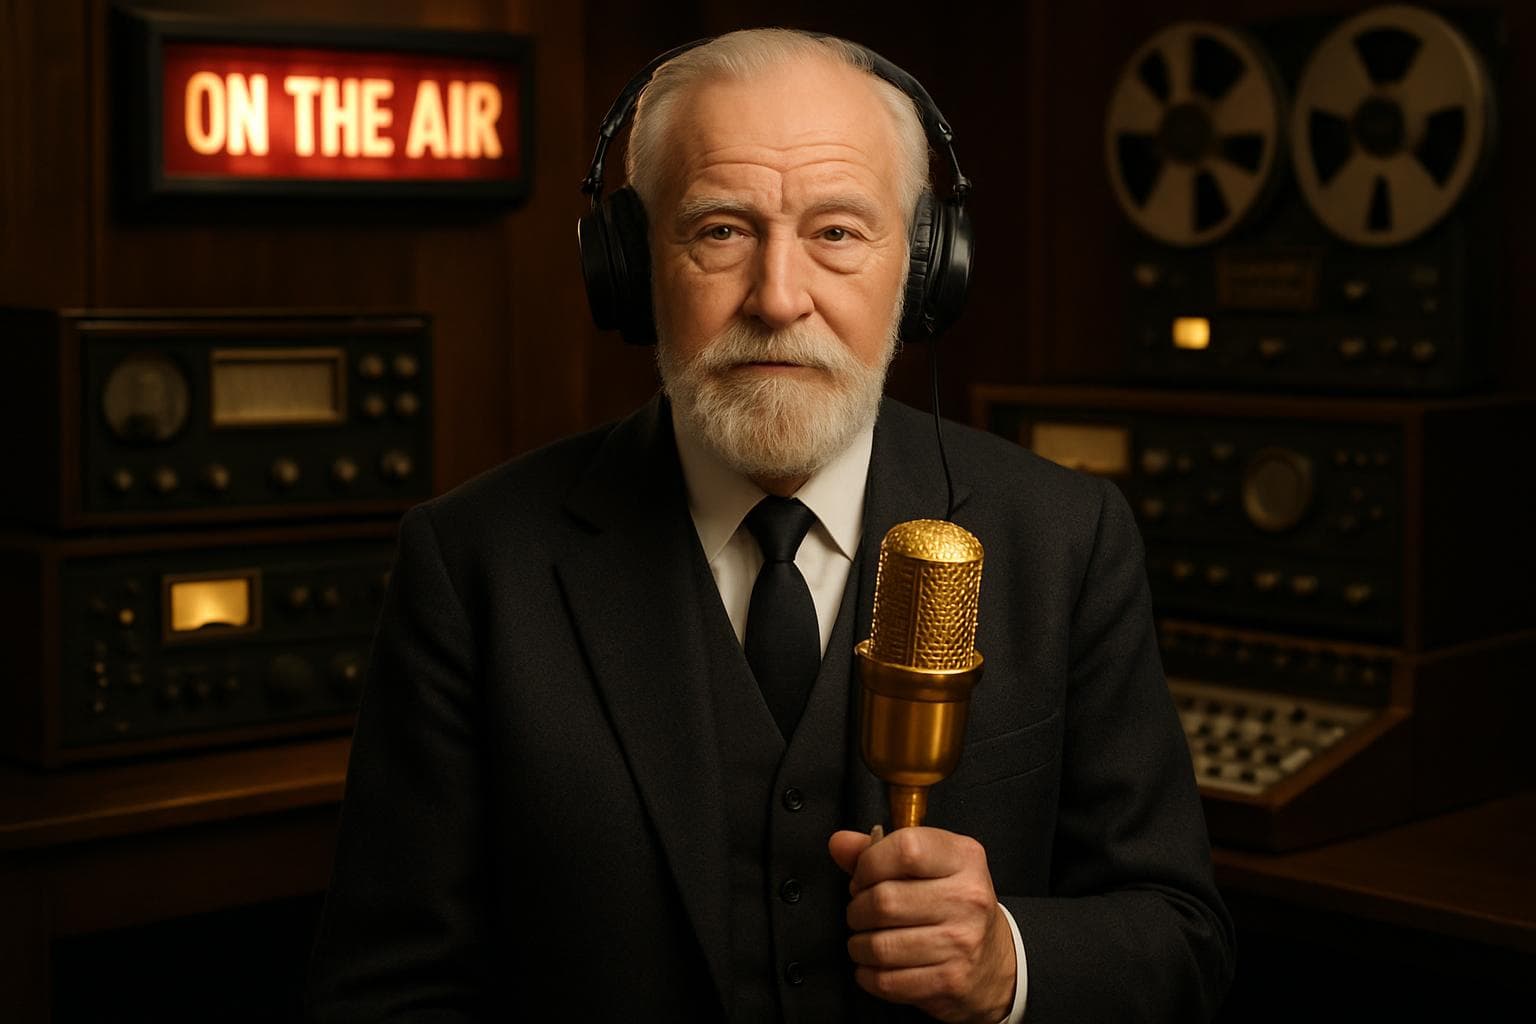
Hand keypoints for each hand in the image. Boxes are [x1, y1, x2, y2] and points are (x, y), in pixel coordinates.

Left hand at [828, 827, 1015, 1023]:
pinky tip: (874, 965)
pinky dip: (868, 974)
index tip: (863, 877)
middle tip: (862, 912)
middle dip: (858, 909)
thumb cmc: (952, 903)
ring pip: (880, 945)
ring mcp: (962, 942)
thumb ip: (880, 850)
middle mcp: (968, 898)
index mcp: (964, 858)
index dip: (869, 863)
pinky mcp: (950, 980)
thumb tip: (839, 843)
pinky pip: (887, 981)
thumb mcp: (929, 864)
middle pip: (884, 901)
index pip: (905, 849)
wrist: (993, 961)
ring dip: (859, 944)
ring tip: (865, 939)